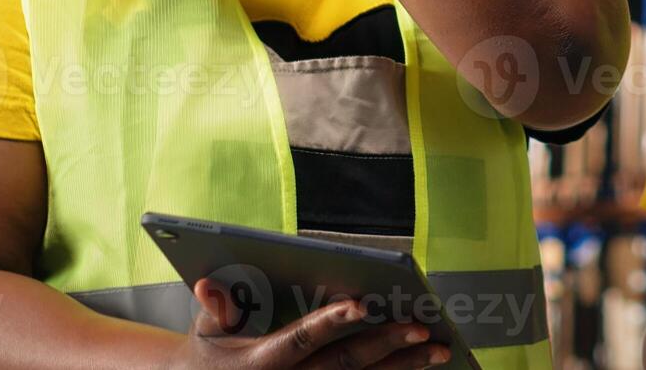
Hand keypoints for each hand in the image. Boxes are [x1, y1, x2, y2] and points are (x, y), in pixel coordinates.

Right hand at [169, 276, 453, 368]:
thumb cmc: (210, 353)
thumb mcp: (205, 331)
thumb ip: (216, 307)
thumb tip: (208, 285)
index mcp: (261, 363)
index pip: (302, 340)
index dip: (332, 322)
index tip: (364, 304)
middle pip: (345, 365)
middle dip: (387, 346)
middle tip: (424, 328)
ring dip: (403, 367)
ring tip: (440, 350)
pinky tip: (423, 366)